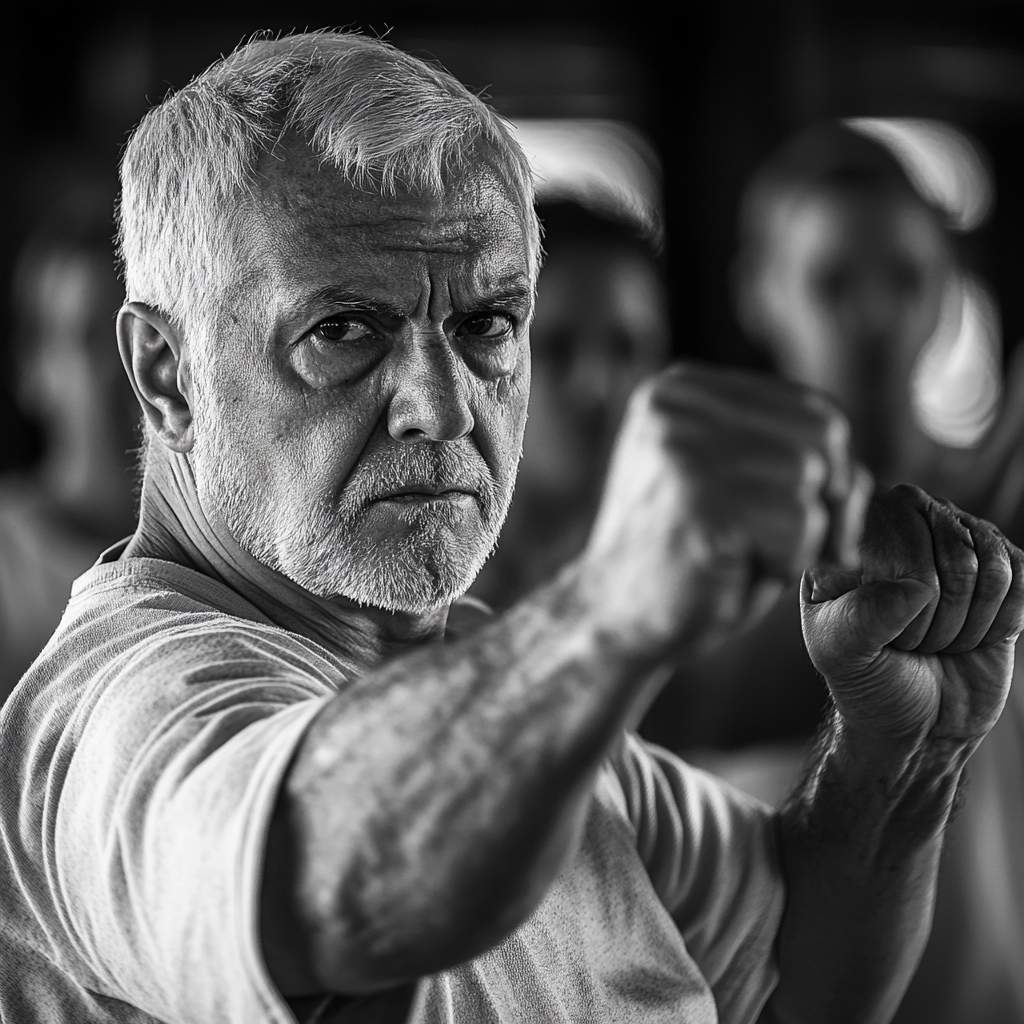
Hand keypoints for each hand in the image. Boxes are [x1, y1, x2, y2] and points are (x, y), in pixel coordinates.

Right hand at [582, 362, 871, 659]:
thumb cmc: (682, 560)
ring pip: (812, 476)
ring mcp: (683, 443)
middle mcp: (678, 402)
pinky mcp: (698, 494)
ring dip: (801, 536)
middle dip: (828, 502)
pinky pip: (798, 521)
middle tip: (791, 549)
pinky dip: (785, 560)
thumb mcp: (735, 489)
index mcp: (682, 388)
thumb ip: (788, 459)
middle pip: (821, 432)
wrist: (610, 618)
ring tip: (747, 556)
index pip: (812, 409)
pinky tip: (733, 571)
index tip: (807, 524)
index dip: (831, 474)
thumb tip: (860, 476)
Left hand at [803, 484, 1023, 746]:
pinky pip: (1021, 574)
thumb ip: (860, 618)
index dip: (903, 600)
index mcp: (850, 538)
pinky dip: (1001, 619)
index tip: (886, 637)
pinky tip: (973, 637)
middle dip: (940, 614)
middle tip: (914, 644)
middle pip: (953, 548)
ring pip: (991, 561)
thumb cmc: (867, 680)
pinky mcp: (997, 566)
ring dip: (972, 618)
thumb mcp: (839, 655)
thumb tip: (918, 587)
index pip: (898, 540)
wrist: (916, 718)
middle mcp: (900, 524)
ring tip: (940, 640)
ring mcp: (950, 539)